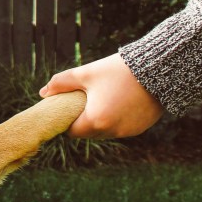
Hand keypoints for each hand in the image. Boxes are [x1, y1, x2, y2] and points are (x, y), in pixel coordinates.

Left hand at [39, 53, 164, 137]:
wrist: (159, 69)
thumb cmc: (118, 70)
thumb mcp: (86, 73)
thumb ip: (61, 83)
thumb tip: (43, 93)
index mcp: (96, 120)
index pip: (72, 131)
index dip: (67, 120)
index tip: (68, 107)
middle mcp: (112, 131)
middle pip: (89, 132)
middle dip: (83, 119)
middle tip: (84, 100)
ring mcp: (128, 132)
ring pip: (105, 131)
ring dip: (100, 119)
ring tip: (102, 98)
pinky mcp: (140, 128)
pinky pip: (121, 128)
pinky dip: (116, 118)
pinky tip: (118, 101)